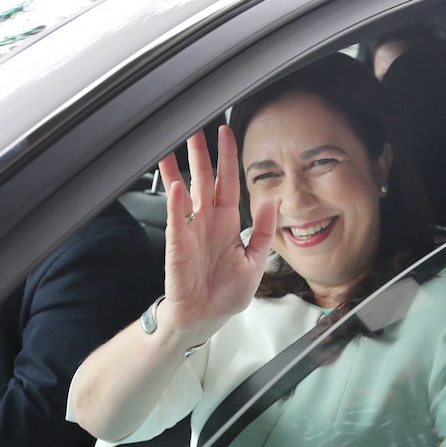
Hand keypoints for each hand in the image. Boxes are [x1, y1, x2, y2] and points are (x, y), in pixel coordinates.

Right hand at [157, 126, 276, 337]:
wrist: (205, 318)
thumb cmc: (226, 293)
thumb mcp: (256, 261)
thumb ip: (263, 231)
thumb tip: (274, 201)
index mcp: (227, 223)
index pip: (227, 182)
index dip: (227, 158)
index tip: (226, 134)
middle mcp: (207, 222)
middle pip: (203, 179)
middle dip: (200, 153)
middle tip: (196, 128)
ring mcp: (190, 231)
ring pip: (182, 193)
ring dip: (177, 169)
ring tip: (171, 146)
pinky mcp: (177, 247)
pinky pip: (176, 221)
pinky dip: (175, 204)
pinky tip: (175, 186)